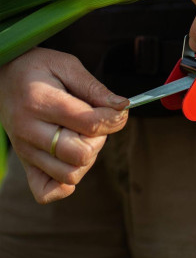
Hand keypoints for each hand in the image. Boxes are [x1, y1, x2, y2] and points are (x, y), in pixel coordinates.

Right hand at [0, 48, 128, 203]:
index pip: (90, 124)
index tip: (120, 109)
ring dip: (88, 158)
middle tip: (96, 121)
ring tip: (83, 136)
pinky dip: (66, 184)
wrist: (5, 77)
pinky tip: (72, 160)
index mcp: (40, 102)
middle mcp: (29, 131)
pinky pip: (47, 192)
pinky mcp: (25, 164)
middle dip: (101, 139)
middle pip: (81, 154)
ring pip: (70, 175)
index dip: (115, 118)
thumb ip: (94, 88)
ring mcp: (25, 151)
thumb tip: (122, 106)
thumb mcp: (68, 65)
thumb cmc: (40, 69)